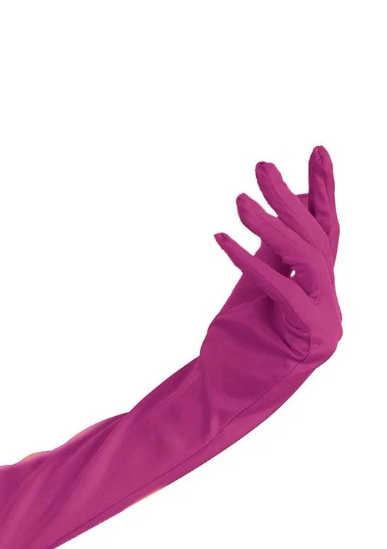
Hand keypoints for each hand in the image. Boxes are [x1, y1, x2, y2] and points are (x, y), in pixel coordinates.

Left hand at [214, 146, 341, 363]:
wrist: (223, 398)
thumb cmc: (238, 347)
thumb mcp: (253, 291)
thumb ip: (270, 255)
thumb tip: (275, 212)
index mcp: (318, 288)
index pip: (327, 230)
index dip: (324, 189)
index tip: (315, 150)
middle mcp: (328, 300)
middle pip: (317, 237)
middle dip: (290, 199)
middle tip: (261, 166)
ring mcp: (324, 320)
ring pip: (307, 257)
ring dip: (272, 226)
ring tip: (238, 201)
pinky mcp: (307, 336)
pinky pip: (281, 288)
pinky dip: (250, 261)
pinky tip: (221, 239)